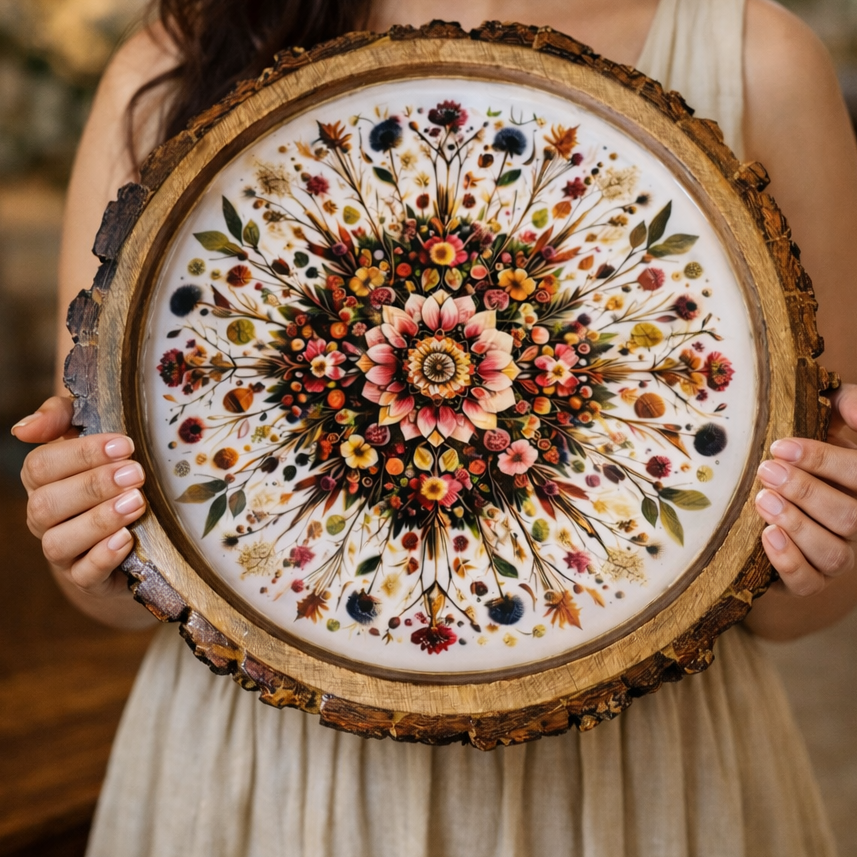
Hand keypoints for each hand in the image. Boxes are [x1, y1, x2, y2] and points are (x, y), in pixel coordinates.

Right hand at [14, 396, 151, 625]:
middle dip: (93, 486)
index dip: (81, 454)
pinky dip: (103, 557)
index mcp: (42, 481)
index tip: (125, 444)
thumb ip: (61, 416)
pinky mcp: (87, 579)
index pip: (40, 466)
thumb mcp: (91, 435)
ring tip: (137, 503)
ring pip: (58, 542)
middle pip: (47, 504)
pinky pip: (84, 574)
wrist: (132, 530)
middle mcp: (44, 518)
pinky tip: (127, 538)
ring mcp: (63, 552)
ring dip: (99, 521)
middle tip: (135, 473)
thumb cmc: (110, 471)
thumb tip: (24, 428)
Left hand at [755, 383, 856, 596]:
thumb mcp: (826, 420)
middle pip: (849, 516)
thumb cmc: (804, 454)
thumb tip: (851, 406)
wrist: (773, 495)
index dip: (823, 460)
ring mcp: (840, 555)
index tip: (781, 446)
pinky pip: (809, 582)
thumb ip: (844, 403)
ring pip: (833, 552)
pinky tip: (767, 536)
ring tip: (762, 501)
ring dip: (797, 526)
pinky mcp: (812, 580)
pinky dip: (789, 562)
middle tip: (767, 472)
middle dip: (805, 492)